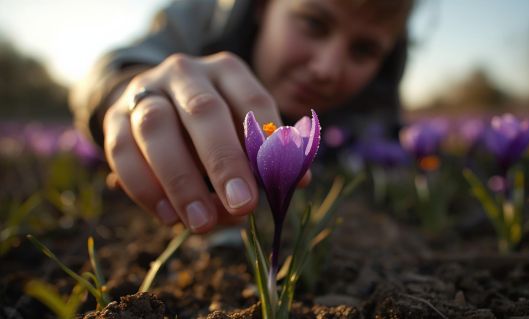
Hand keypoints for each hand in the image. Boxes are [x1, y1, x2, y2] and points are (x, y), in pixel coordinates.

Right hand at [103, 52, 289, 232]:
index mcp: (226, 71)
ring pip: (156, 128)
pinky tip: (169, 217)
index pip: (253, 100)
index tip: (283, 183)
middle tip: (243, 205)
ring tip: (202, 223)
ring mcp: (145, 90)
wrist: (151, 102)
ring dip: (181, 181)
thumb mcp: (240, 128)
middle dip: (225, 162)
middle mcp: (185, 73)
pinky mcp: (113, 116)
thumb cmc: (211, 125)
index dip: (269, 142)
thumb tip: (296, 181)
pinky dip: (145, 188)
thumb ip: (264, 153)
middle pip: (205, 111)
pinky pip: (122, 151)